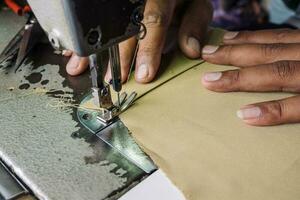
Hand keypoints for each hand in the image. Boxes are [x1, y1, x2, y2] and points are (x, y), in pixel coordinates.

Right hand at [64, 0, 211, 83]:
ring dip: (92, 49)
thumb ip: (194, 25)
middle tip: (112, 80)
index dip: (147, 50)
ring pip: (103, 25)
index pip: (153, 22)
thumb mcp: (196, 5)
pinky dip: (85, 40)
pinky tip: (72, 52)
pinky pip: (94, 22)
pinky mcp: (109, 10)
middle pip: (123, 27)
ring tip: (80, 68)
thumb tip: (192, 50)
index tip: (143, 75)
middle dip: (117, 57)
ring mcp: (119, 4)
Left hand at [201, 29, 299, 125]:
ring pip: (276, 73)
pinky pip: (297, 107)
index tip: (224, 39)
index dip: (250, 38)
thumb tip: (278, 60)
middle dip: (234, 54)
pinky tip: (244, 114)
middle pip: (269, 53)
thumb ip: (299, 58)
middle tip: (206, 54)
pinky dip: (271, 110)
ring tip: (210, 81)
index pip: (279, 39)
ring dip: (240, 78)